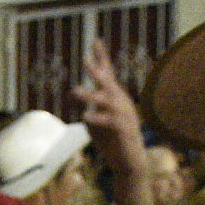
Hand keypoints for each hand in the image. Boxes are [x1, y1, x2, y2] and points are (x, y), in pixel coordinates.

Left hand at [74, 37, 146, 180]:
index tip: (95, 41)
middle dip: (96, 71)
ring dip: (90, 95)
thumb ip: (91, 115)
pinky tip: (84, 117)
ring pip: (107, 101)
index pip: (109, 74)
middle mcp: (122, 103)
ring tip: (74, 91)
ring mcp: (124, 115)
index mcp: (116, 99)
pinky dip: (97, 118)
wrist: (131, 163)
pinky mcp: (124, 130)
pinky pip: (109, 121)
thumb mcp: (97, 126)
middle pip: (108, 83)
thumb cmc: (114, 143)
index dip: (102, 58)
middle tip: (84, 59)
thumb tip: (84, 111)